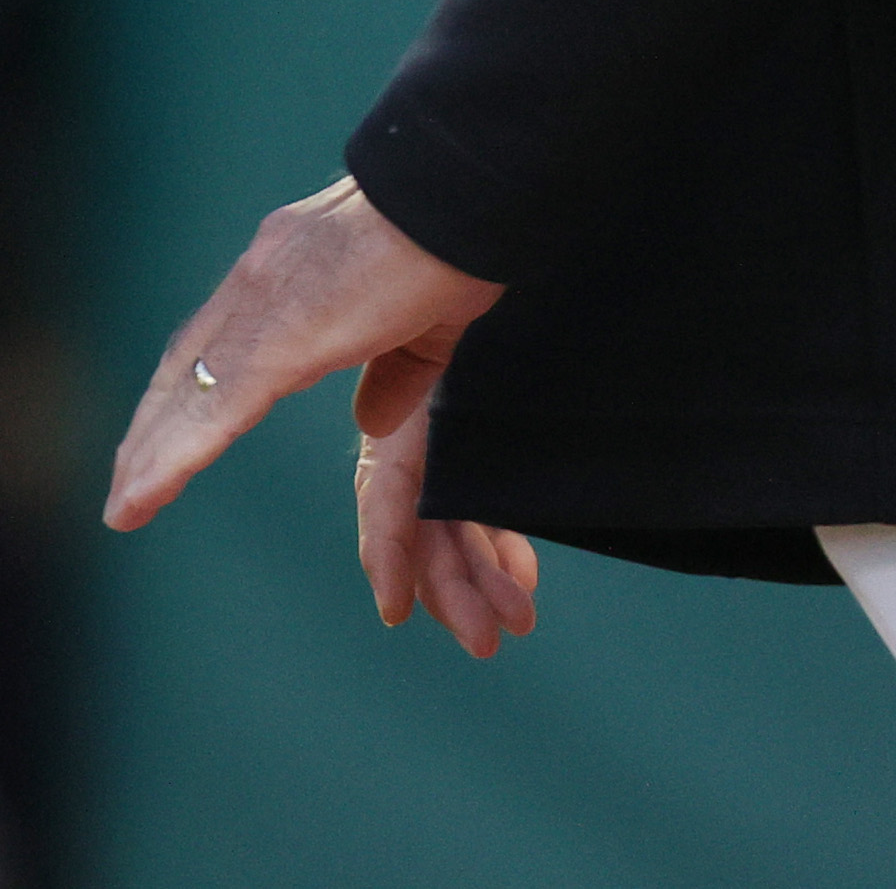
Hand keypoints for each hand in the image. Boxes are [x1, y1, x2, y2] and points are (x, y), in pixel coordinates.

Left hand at [103, 180, 533, 649]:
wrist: (465, 193)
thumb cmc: (457, 242)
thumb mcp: (422, 322)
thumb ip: (394, 372)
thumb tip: (369, 419)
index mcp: (290, 272)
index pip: (222, 338)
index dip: (190, 387)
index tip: (165, 430)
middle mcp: (261, 278)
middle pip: (190, 362)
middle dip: (156, 423)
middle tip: (128, 479)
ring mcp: (263, 302)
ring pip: (190, 390)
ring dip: (152, 450)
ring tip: (126, 506)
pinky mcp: (283, 336)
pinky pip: (217, 409)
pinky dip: (175, 456)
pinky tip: (147, 493)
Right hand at [352, 322, 542, 657]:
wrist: (496, 254)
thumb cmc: (450, 289)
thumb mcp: (421, 336)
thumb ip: (396, 382)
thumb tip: (372, 418)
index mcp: (395, 428)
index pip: (385, 509)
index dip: (388, 562)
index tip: (396, 613)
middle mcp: (415, 444)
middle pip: (424, 536)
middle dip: (453, 591)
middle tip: (490, 640)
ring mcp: (448, 449)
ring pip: (455, 532)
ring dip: (482, 579)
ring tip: (521, 617)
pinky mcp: (481, 446)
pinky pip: (481, 509)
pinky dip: (500, 546)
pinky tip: (523, 572)